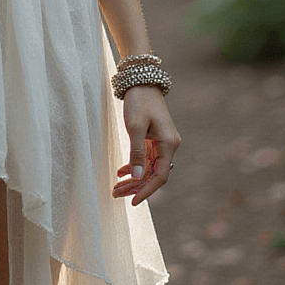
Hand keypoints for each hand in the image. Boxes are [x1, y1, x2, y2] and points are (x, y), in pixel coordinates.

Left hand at [113, 87, 179, 205]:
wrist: (142, 82)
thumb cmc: (139, 102)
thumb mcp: (135, 127)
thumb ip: (136, 153)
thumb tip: (137, 177)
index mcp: (169, 144)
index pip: (160, 176)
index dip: (146, 191)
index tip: (132, 202)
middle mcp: (169, 146)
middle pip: (154, 175)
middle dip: (136, 187)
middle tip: (116, 194)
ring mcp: (162, 143)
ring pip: (149, 168)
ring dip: (133, 179)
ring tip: (116, 188)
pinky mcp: (154, 139)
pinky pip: (146, 159)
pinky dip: (134, 167)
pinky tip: (121, 172)